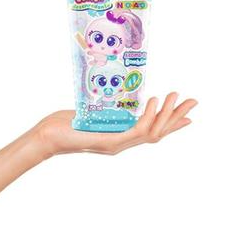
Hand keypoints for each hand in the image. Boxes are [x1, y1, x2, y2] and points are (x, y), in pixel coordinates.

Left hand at [34, 92, 197, 156]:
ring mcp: (117, 144)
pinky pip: (136, 131)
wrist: (46, 137)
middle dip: (177, 118)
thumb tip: (116, 100)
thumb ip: (107, 112)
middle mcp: (122, 143)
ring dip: (167, 115)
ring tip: (176, 95)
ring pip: (152, 132)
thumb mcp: (92, 115)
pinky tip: (155, 101)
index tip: (187, 115)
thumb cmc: (65, 125)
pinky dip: (150, 117)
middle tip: (193, 102)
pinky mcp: (110, 142)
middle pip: (158, 133)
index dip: (170, 123)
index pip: (151, 131)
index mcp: (119, 136)